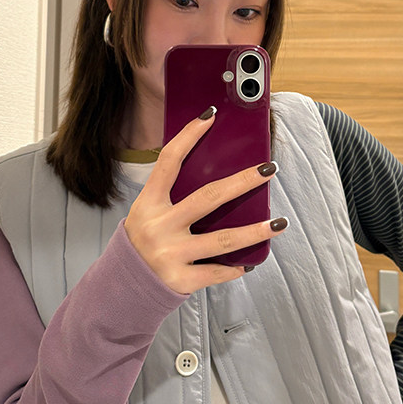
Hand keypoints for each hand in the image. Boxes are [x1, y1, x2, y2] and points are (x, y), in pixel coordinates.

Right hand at [123, 108, 285, 294]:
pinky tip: (250, 262)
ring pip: (222, 239)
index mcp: (149, 203)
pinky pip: (216, 271)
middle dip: (242, 181)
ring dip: (255, 231)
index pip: (169, 161)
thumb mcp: (147, 213)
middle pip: (208, 197)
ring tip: (280, 223)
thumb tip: (216, 174)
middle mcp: (159, 226)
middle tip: (269, 169)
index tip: (211, 116)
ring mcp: (170, 253)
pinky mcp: (181, 279)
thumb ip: (172, 197)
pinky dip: (235, 267)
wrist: (122, 287)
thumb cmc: (143, 241)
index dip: (188, 136)